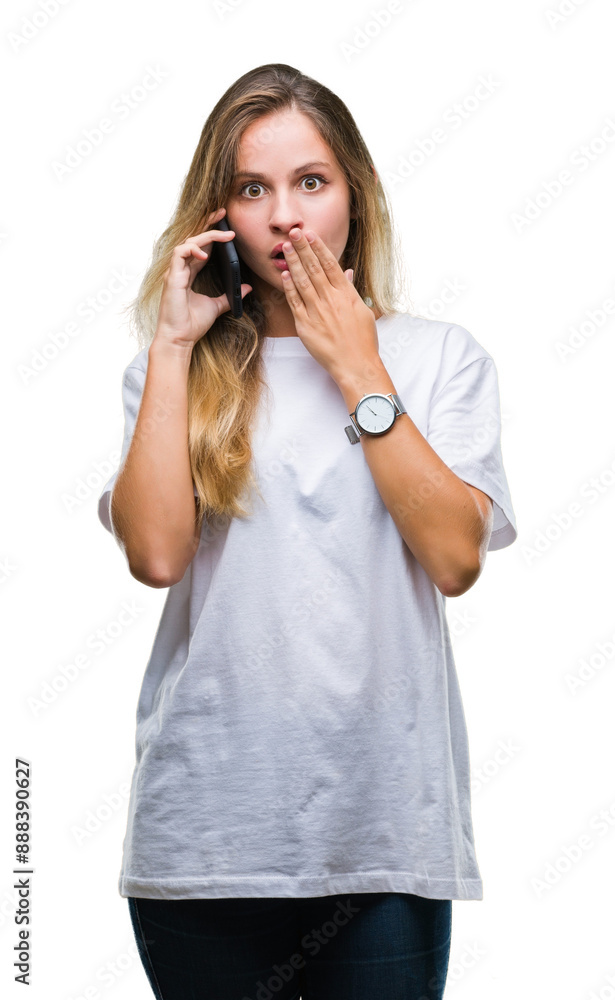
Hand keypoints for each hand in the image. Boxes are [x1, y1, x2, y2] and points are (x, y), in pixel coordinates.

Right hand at [155, 206, 252, 350]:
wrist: (180, 338)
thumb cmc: (192, 324)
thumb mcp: (217, 307)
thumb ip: (230, 296)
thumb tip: (247, 288)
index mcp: (190, 273)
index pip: (201, 246)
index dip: (211, 233)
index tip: (226, 223)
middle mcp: (182, 269)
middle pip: (194, 239)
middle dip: (208, 225)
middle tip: (224, 214)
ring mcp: (175, 271)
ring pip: (188, 242)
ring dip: (205, 236)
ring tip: (224, 235)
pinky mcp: (173, 277)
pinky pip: (180, 253)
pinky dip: (193, 250)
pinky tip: (205, 254)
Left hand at [279, 227, 380, 384]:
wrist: (356, 365)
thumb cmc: (362, 341)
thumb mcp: (363, 311)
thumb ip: (351, 290)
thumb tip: (347, 273)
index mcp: (346, 295)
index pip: (330, 265)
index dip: (318, 248)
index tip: (310, 234)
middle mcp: (331, 300)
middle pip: (314, 268)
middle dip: (303, 249)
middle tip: (293, 233)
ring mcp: (317, 312)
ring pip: (302, 282)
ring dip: (293, 263)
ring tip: (286, 247)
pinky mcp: (305, 326)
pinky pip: (295, 303)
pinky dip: (289, 288)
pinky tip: (284, 275)